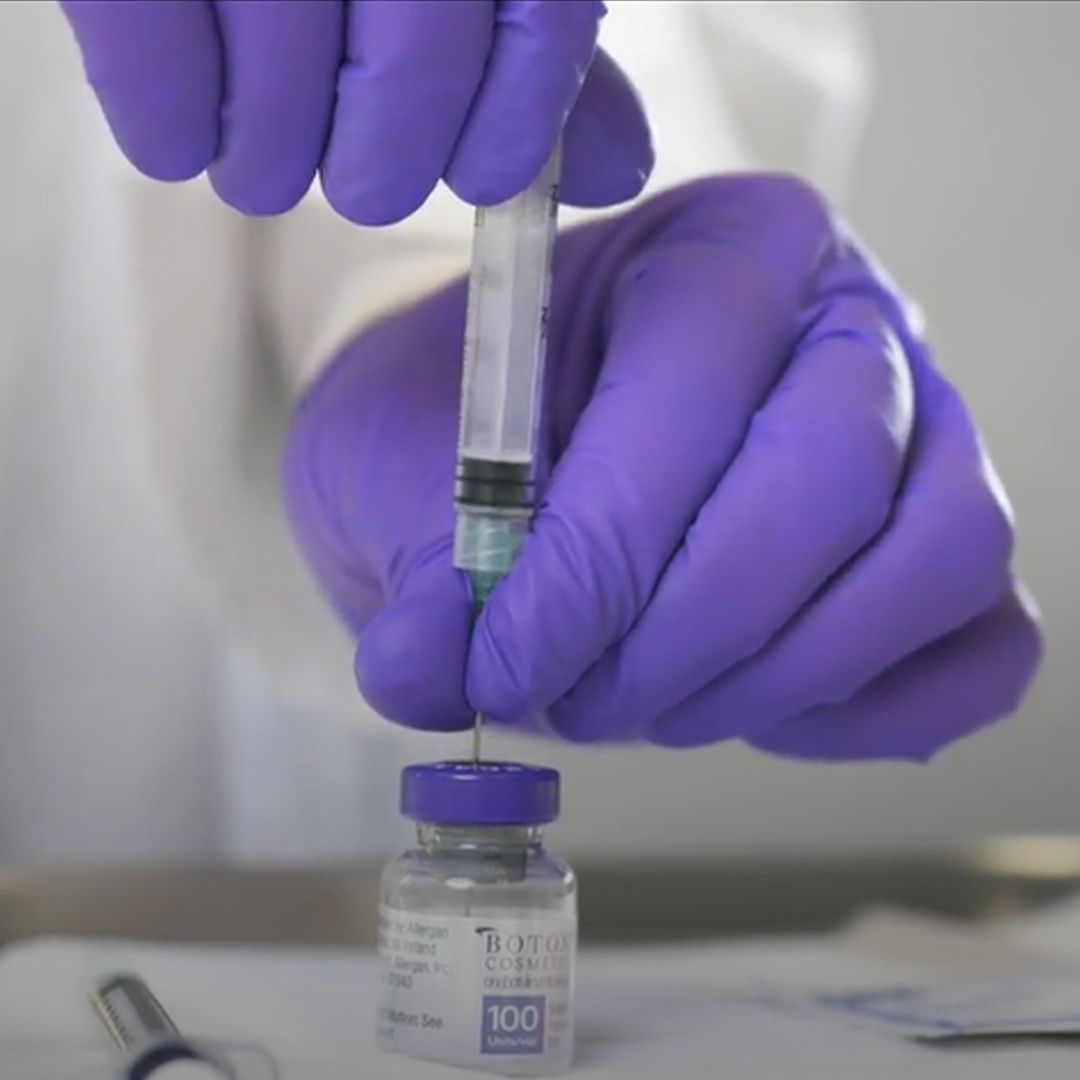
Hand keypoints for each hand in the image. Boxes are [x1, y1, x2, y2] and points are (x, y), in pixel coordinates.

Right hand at [59, 0, 651, 222]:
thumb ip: (540, 42)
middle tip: (363, 176)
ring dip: (269, 164)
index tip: (482, 172)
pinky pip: (161, 90)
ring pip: (276, 115)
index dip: (509, 135)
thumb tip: (617, 172)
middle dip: (381, 170)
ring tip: (262, 148)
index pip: (537, 38)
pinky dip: (174, 133)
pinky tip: (183, 129)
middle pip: (403, 98)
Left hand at [282, 174, 1041, 759]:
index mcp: (721, 248)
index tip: (500, 661)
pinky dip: (867, 709)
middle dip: (687, 630)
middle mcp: (848, 319)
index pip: (699, 393)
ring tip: (652, 703)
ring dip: (777, 673)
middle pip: (831, 483)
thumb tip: (432, 673)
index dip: (599, 558)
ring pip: (936, 559)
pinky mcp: (940, 542)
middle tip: (577, 694)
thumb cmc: (459, 421)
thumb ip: (420, 558)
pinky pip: (979, 647)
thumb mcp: (395, 457)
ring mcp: (924, 430)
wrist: (510, 442)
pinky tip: (749, 709)